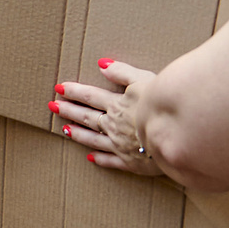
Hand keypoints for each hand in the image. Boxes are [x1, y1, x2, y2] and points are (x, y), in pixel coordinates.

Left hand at [50, 59, 162, 175]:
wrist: (175, 137)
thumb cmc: (162, 106)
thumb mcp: (144, 80)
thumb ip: (123, 72)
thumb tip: (102, 64)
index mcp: (116, 105)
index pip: (90, 96)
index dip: (74, 91)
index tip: (59, 88)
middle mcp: (113, 126)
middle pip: (86, 117)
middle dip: (68, 111)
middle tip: (53, 107)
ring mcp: (120, 146)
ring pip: (93, 139)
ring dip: (78, 134)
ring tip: (64, 130)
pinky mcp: (131, 163)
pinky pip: (111, 162)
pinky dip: (100, 159)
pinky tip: (91, 159)